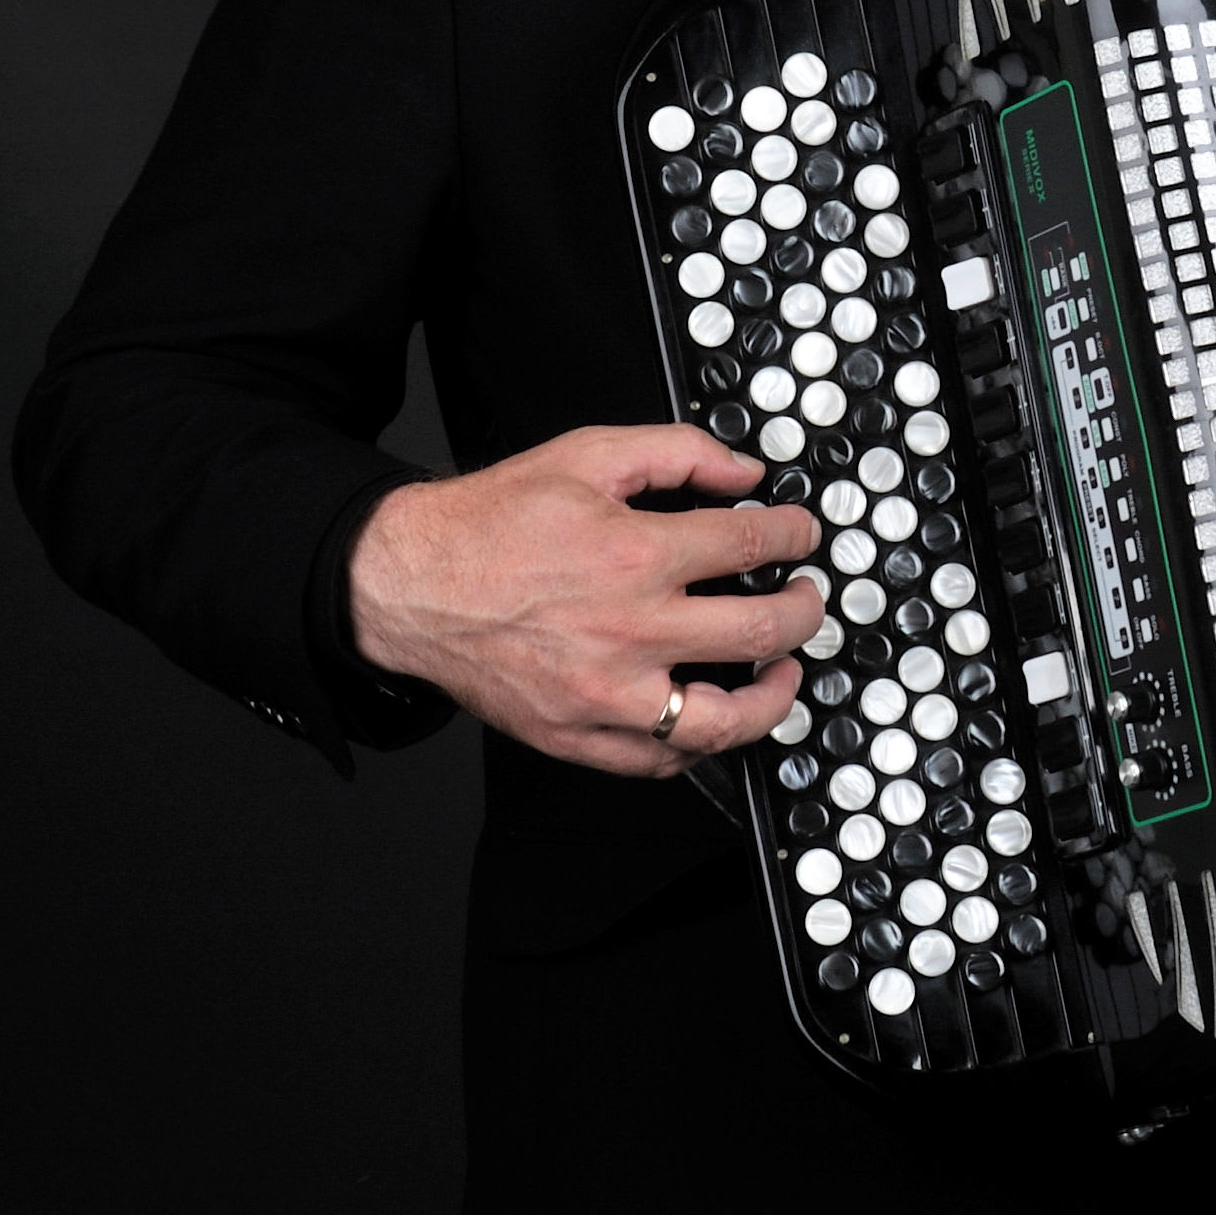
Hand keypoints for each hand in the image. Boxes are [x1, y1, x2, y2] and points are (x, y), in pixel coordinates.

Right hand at [346, 423, 824, 778]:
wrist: (409, 583)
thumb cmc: (489, 523)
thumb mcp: (586, 454)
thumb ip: (677, 453)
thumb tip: (744, 474)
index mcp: (635, 556)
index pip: (751, 548)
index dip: (792, 537)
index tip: (799, 535)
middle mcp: (628, 632)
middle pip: (758, 633)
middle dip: (802, 613)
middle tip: (806, 601)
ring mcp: (604, 695)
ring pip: (722, 721)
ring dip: (772, 698)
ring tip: (780, 674)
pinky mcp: (576, 736)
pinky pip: (659, 761)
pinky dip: (698, 746)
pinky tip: (712, 718)